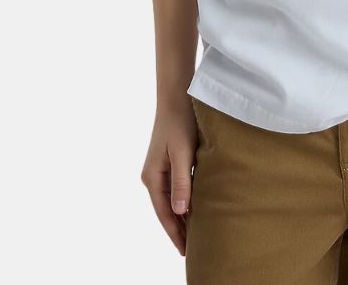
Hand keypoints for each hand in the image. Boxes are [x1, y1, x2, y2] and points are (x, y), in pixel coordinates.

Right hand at [141, 99, 197, 254]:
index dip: (175, 233)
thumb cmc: (180, 121)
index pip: (164, 214)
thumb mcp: (182, 153)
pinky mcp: (168, 161)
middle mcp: (153, 176)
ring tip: (195, 235)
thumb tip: (181, 212)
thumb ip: (181, 182)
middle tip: (193, 250)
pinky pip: (175, 188)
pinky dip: (184, 201)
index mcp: (152, 177)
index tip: (186, 252)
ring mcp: (159, 169)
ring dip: (182, 216)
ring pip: (171, 200)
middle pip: (166, 210)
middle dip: (178, 229)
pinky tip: (195, 207)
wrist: (177, 95)